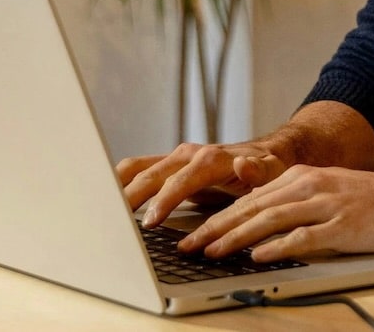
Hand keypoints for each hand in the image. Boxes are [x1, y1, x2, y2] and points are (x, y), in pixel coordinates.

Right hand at [116, 142, 289, 225]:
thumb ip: (260, 170)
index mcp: (211, 158)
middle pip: (151, 173)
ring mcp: (175, 158)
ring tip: (100, 212)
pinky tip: (108, 202)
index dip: (164, 200)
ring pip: (138, 168)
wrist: (267, 151)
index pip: (181, 179)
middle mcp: (189, 154)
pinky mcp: (168, 166)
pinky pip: (138, 171)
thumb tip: (245, 165)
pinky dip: (121, 183)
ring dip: (119, 188)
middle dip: (130, 197)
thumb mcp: (273, 169)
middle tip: (111, 223)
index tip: (150, 222)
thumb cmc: (270, 165)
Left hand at [179, 165, 373, 261]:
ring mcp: (326, 205)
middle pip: (252, 207)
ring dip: (237, 237)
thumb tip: (259, 224)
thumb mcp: (328, 191)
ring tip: (211, 252)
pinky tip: (258, 256)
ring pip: (270, 219)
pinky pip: (304, 237)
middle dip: (216, 227)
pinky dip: (278, 247)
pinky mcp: (343, 226)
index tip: (194, 234)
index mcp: (301, 176)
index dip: (218, 216)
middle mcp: (309, 186)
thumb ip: (294, 202)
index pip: (249, 198)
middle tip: (188, 246)